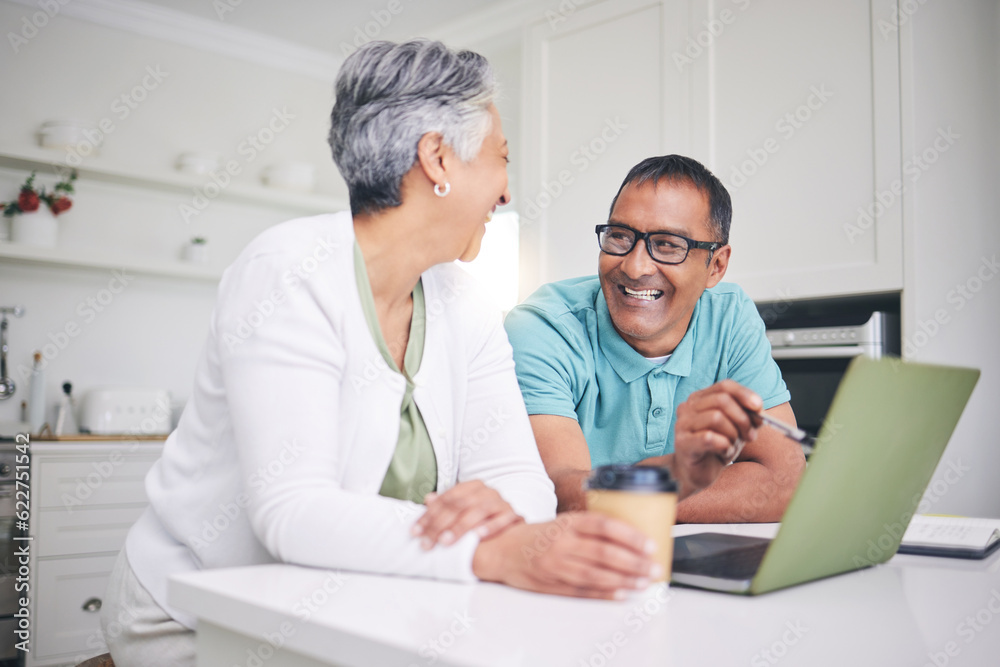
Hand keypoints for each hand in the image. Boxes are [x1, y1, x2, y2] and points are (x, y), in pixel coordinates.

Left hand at [412, 480, 522, 548]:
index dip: (429, 516)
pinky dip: (491, 526)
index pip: (446, 499)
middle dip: (440, 525)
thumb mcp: (463, 512)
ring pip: (478, 511)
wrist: (513, 527)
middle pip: (459, 506)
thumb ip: (446, 506)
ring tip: (446, 542)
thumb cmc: (483, 520)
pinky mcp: (514, 516)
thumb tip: (428, 499)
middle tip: (427, 543)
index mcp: (472, 487)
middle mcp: (487, 491)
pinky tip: (478, 535)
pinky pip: (503, 519)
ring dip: (461, 527)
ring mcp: (501, 502)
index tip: (415, 532)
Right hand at [472, 512, 658, 599]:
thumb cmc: (537, 536)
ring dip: (624, 580)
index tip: (650, 544)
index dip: (629, 536)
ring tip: (644, 581)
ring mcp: (556, 566)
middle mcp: (561, 543)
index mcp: (566, 523)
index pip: (603, 526)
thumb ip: (589, 527)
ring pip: (595, 574)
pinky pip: (582, 591)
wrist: (501, 551)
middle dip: (634, 562)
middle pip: (603, 553)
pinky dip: (604, 594)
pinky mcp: (551, 585)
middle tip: (654, 566)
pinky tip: (622, 594)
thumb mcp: (561, 522)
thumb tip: (629, 535)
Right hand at [673, 380, 762, 495]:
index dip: (744, 394)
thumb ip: (747, 417)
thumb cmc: (717, 448)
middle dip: (742, 419)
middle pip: (722, 400)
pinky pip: (709, 437)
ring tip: (733, 446)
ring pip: (716, 417)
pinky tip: (724, 453)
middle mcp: (688, 407)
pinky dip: (724, 446)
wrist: (697, 473)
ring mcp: (683, 424)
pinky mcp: (682, 443)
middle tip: (751, 436)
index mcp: (700, 399)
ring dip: (733, 435)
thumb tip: (759, 410)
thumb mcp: (737, 429)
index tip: (759, 407)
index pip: (725, 386)